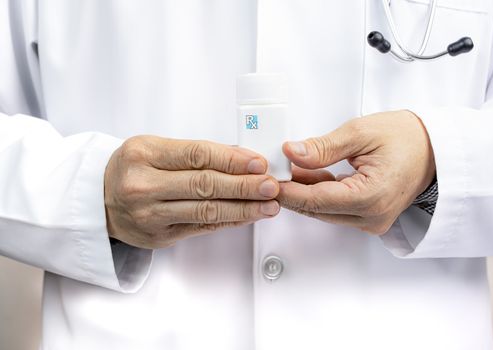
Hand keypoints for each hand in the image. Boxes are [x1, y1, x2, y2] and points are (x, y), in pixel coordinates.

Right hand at [104, 136, 279, 248]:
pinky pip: (201, 228)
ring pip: (205, 211)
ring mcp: (149, 215)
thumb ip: (195, 153)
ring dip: (243, 208)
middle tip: (271, 185)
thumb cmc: (132, 168)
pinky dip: (228, 222)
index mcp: (143, 154)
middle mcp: (143, 185)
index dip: (232, 160)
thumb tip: (243, 158)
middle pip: (204, 185)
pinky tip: (248, 216)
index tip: (259, 163)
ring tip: (269, 204)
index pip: (196, 155)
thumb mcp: (154, 148)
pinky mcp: (158, 237)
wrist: (98, 199)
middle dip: (244, 186)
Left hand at [277, 110, 434, 233]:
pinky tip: (309, 174)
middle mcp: (372, 217)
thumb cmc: (407, 138)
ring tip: (288, 167)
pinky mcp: (369, 218)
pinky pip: (335, 209)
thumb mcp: (360, 133)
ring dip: (304, 190)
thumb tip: (291, 152)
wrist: (435, 149)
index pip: (315, 200)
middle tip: (271, 170)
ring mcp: (371, 221)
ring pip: (323, 210)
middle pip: (316, 208)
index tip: (265, 179)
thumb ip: (322, 147)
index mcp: (371, 197)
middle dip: (290, 190)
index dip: (286, 190)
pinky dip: (319, 192)